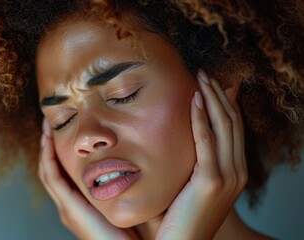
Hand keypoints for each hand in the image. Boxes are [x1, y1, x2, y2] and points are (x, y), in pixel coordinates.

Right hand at [38, 119, 138, 239]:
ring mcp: (68, 208)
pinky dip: (48, 158)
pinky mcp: (70, 210)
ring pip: (49, 172)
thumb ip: (132, 182)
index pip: (65, 173)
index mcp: (83, 204)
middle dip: (49, 145)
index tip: (64, 128)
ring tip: (46, 126)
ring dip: (46, 148)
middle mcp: (71, 206)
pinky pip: (53, 178)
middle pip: (52, 170)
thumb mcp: (132, 200)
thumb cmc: (140, 232)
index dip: (61, 151)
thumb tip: (145, 158)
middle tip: (49, 121)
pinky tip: (48, 141)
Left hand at [156, 71, 247, 238]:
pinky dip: (201, 118)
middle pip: (232, 123)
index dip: (226, 104)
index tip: (213, 85)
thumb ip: (193, 161)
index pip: (234, 130)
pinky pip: (206, 142)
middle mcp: (237, 172)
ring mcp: (228, 177)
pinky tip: (194, 100)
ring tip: (201, 79)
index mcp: (234, 172)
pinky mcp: (211, 181)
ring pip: (224, 127)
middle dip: (220, 95)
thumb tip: (182, 139)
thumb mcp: (191, 183)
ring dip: (212, 99)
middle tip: (206, 74)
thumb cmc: (180, 215)